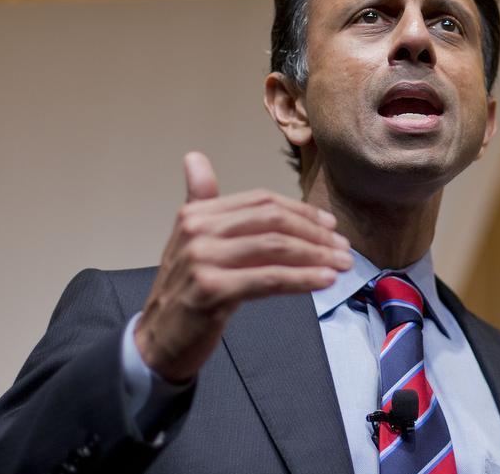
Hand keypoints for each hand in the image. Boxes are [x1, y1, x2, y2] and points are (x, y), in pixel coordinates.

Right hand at [134, 152, 350, 382]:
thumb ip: (201, 201)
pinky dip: (302, 279)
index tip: (330, 226)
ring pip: (275, 248)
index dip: (301, 211)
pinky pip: (269, 278)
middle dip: (315, 234)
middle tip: (343, 249)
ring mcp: (201, 259)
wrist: (157, 341)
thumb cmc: (184, 293)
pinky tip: (324, 281)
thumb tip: (195, 158)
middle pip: (271, 220)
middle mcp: (196, 230)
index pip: (261, 201)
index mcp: (195, 214)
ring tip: (342, 266)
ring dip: (316, 256)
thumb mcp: (190, 242)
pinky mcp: (211, 289)